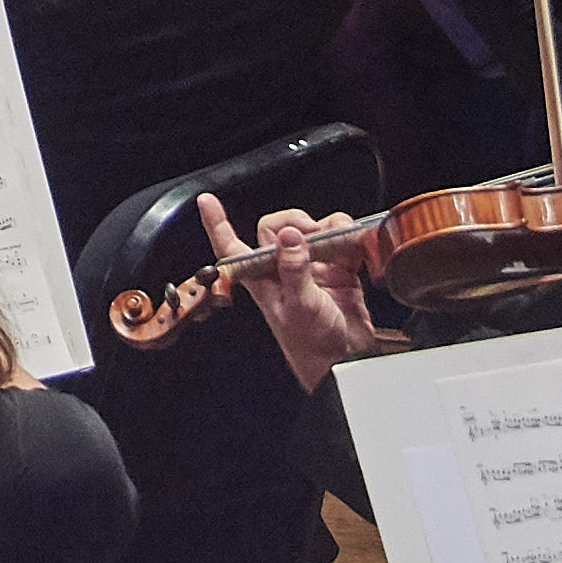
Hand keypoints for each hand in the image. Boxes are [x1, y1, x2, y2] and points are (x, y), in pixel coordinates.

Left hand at [200, 197, 385, 393]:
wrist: (346, 361)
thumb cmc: (312, 343)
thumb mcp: (298, 305)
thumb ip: (293, 269)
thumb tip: (290, 237)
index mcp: (262, 277)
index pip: (231, 245)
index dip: (217, 222)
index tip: (207, 201)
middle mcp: (283, 269)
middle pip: (279, 228)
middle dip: (296, 221)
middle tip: (312, 232)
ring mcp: (311, 268)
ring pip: (312, 232)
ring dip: (328, 227)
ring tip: (338, 235)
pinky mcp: (337, 272)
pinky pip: (340, 244)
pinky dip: (349, 238)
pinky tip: (354, 243)